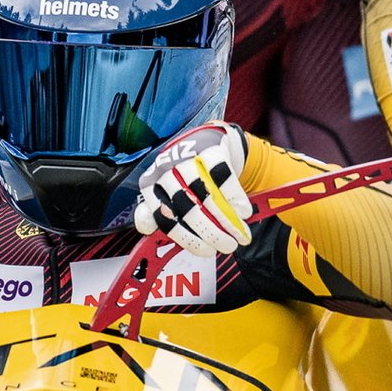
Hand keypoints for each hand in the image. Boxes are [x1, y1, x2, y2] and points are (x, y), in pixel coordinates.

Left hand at [134, 121, 251, 258]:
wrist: (204, 139)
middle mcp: (165, 169)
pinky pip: (223, 176)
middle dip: (212, 232)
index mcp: (150, 185)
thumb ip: (158, 213)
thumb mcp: (165, 192)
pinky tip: (244, 212)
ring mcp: (187, 157)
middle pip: (188, 207)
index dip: (187, 238)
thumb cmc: (184, 175)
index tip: (207, 251)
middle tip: (228, 246)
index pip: (164, 218)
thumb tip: (147, 229)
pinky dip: (235, 198)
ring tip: (240, 235)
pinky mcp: (209, 148)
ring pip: (207, 194)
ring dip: (227, 219)